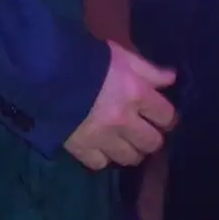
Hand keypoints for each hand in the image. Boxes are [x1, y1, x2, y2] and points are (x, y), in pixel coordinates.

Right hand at [63, 42, 177, 170]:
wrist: (46, 71)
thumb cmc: (88, 59)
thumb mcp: (121, 56)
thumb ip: (148, 70)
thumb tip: (173, 79)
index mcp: (136, 94)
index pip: (166, 116)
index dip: (165, 116)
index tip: (160, 116)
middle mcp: (124, 121)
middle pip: (152, 143)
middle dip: (150, 137)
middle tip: (142, 131)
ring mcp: (103, 138)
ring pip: (129, 158)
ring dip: (129, 150)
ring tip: (123, 141)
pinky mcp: (81, 148)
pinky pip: (100, 163)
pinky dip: (102, 157)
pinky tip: (100, 147)